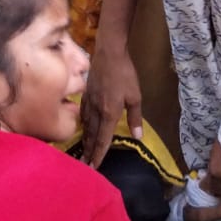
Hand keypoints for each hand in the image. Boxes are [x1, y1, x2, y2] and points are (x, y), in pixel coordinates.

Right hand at [81, 42, 141, 167]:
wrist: (108, 53)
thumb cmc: (124, 74)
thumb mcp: (135, 96)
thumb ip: (135, 117)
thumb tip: (138, 136)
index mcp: (109, 114)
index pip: (103, 139)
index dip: (99, 154)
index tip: (94, 167)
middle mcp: (96, 111)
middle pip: (92, 136)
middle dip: (89, 152)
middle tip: (84, 166)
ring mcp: (89, 102)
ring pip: (86, 126)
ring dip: (84, 140)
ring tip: (82, 151)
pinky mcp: (86, 94)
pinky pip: (82, 114)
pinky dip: (82, 125)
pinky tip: (82, 127)